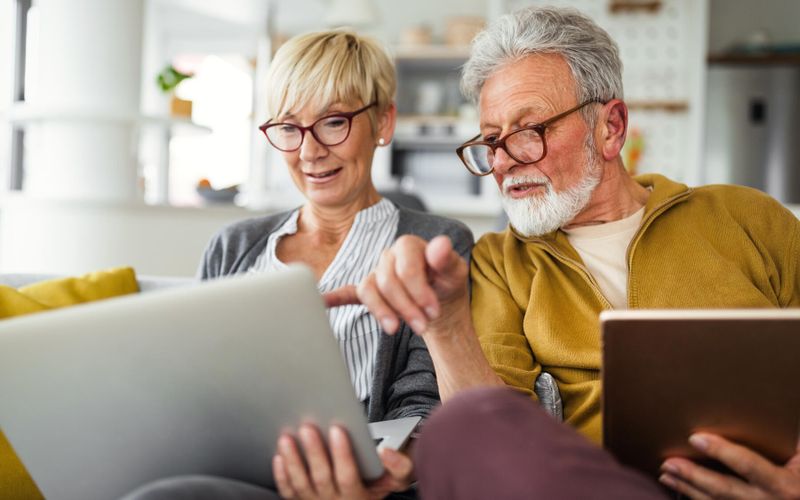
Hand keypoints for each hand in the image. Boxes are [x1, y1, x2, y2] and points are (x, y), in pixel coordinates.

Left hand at [272, 424, 413, 499]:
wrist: (365, 497)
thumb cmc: (382, 481)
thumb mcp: (399, 478)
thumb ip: (399, 466)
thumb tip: (385, 452)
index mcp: (359, 497)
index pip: (348, 477)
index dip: (342, 454)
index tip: (337, 429)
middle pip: (322, 478)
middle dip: (314, 452)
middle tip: (307, 428)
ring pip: (301, 485)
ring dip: (293, 461)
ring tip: (287, 438)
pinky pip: (289, 491)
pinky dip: (282, 475)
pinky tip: (279, 455)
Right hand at [323, 235, 468, 336]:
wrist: (441, 301)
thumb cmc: (447, 283)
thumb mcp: (456, 273)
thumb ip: (447, 259)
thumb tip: (441, 244)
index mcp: (408, 246)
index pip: (405, 267)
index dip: (418, 290)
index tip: (432, 311)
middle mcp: (388, 257)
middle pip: (387, 282)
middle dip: (405, 307)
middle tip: (422, 327)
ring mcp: (376, 274)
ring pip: (369, 290)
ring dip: (382, 311)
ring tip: (395, 329)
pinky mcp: (369, 291)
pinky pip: (347, 292)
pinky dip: (334, 298)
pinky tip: (323, 302)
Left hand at [659, 433, 799, 498]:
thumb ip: (794, 441)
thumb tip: (787, 415)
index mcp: (784, 486)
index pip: (747, 465)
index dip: (721, 451)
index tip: (696, 437)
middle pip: (723, 489)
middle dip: (693, 476)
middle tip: (668, 463)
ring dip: (687, 489)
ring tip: (666, 474)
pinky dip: (694, 498)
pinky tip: (678, 489)